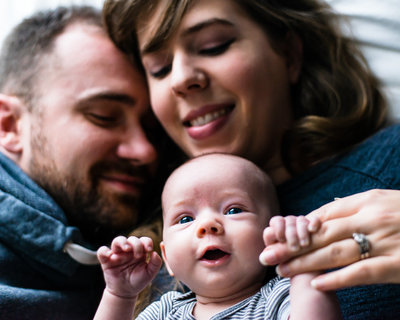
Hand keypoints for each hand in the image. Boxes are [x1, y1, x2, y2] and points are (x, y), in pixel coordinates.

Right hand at [97, 236, 161, 298]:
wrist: (125, 292)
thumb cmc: (138, 280)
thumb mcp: (149, 273)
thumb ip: (156, 263)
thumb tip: (155, 253)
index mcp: (140, 251)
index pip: (144, 240)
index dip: (147, 242)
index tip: (149, 250)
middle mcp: (129, 250)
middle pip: (131, 239)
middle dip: (136, 244)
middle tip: (137, 255)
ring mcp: (117, 254)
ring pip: (117, 240)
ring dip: (122, 242)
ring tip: (126, 249)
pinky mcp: (107, 260)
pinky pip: (102, 251)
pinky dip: (104, 251)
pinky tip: (109, 256)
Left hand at [259, 215, 320, 263]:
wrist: (311, 275)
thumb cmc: (293, 269)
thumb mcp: (282, 263)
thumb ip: (273, 257)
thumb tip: (263, 257)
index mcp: (279, 232)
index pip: (275, 222)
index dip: (277, 229)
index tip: (281, 239)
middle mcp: (290, 226)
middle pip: (288, 220)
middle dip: (291, 233)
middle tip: (295, 248)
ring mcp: (304, 227)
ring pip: (301, 220)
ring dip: (302, 231)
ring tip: (305, 245)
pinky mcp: (317, 229)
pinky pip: (315, 220)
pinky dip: (314, 222)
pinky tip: (312, 229)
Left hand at [261, 189, 399, 289]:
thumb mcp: (381, 198)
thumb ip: (350, 205)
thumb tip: (320, 212)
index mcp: (365, 202)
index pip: (321, 217)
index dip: (296, 230)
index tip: (276, 238)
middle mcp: (371, 219)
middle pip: (321, 235)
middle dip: (291, 246)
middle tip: (267, 255)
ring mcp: (384, 242)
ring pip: (335, 253)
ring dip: (305, 263)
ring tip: (282, 270)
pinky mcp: (397, 265)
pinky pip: (362, 273)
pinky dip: (337, 278)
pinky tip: (317, 283)